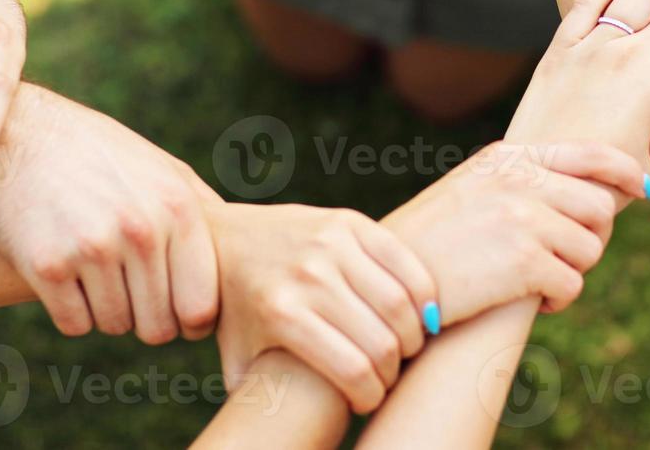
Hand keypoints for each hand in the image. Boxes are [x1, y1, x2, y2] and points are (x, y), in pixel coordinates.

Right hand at [0, 85, 220, 342]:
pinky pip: (74, 324)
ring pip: (115, 325)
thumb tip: (243, 260)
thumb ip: (205, 214)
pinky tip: (67, 274)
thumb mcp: (165, 169)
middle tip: (130, 288)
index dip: (190, 320)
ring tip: (96, 270)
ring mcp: (93, 248)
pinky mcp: (46, 265)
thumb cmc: (101, 157)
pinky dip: (71, 310)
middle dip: (147, 318)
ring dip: (107, 310)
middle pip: (158, 327)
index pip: (201, 308)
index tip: (176, 310)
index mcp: (178, 209)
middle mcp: (141, 229)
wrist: (19, 136)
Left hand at [209, 202, 436, 412]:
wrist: (225, 240)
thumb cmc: (240, 312)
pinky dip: (424, 294)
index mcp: (282, 314)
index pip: (353, 371)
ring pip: (399, 303)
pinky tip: (420, 314)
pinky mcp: (350, 222)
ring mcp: (331, 244)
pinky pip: (405, 262)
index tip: (368, 401)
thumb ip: (261, 399)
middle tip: (388, 377)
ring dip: (414, 335)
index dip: (371, 396)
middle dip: (393, 371)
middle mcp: (307, 276)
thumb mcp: (238, 359)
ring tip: (405, 348)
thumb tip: (282, 438)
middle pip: (381, 340)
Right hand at [384, 140, 645, 320]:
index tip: (639, 187)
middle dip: (590, 236)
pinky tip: (534, 301)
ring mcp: (522, 218)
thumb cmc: (430, 241)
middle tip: (564, 257)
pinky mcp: (524, 262)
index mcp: (506, 158)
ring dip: (573, 270)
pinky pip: (572, 283)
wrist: (387, 279)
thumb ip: (518, 181)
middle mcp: (518, 181)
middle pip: (597, 206)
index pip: (588, 152)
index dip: (622, 170)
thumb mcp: (470, 189)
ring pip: (590, 248)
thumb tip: (581, 194)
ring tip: (541, 281)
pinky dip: (559, 299)